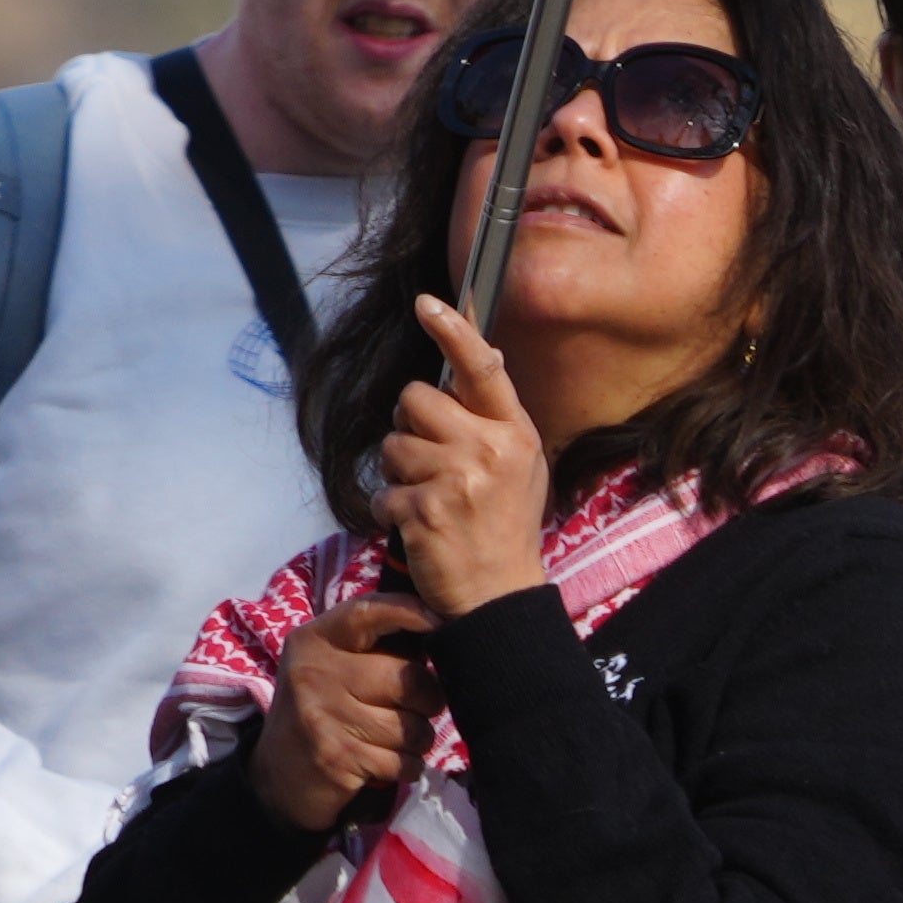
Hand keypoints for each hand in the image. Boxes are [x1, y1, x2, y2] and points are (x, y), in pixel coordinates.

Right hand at [236, 595, 431, 830]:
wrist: (277, 778)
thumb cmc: (319, 712)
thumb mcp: (330, 667)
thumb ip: (370, 647)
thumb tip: (439, 631)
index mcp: (313, 641)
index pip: (367, 611)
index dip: (410, 612)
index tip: (440, 620)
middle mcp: (314, 672)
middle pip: (406, 677)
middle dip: (430, 699)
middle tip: (423, 708)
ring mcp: (323, 716)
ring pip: (410, 726)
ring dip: (418, 740)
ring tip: (399, 739)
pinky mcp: (337, 757)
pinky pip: (402, 761)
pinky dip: (408, 767)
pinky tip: (388, 763)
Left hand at [373, 299, 550, 619]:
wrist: (499, 599)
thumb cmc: (503, 527)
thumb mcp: (519, 467)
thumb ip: (493, 419)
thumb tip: (477, 357)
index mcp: (513, 434)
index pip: (482, 368)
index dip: (453, 331)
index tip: (426, 303)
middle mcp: (488, 450)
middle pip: (414, 400)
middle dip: (410, 427)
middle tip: (430, 462)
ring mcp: (456, 481)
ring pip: (392, 445)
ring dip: (399, 474)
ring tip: (430, 502)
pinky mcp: (424, 512)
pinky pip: (383, 491)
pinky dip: (392, 511)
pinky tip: (420, 530)